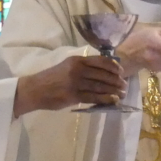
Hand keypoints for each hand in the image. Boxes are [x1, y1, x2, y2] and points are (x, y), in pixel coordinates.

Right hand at [13, 56, 127, 115]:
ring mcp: (76, 82)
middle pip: (103, 74)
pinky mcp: (74, 95)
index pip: (101, 60)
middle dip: (117, 80)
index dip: (114, 66)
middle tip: (124, 85)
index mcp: (77, 60)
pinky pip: (94, 97)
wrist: (35, 90)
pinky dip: (106, 99)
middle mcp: (78, 69)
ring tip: (122, 93)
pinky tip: (114, 100)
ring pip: (101, 86)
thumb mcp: (66, 66)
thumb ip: (82, 67)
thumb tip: (102, 72)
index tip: (121, 71)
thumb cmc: (51, 78)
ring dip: (114, 90)